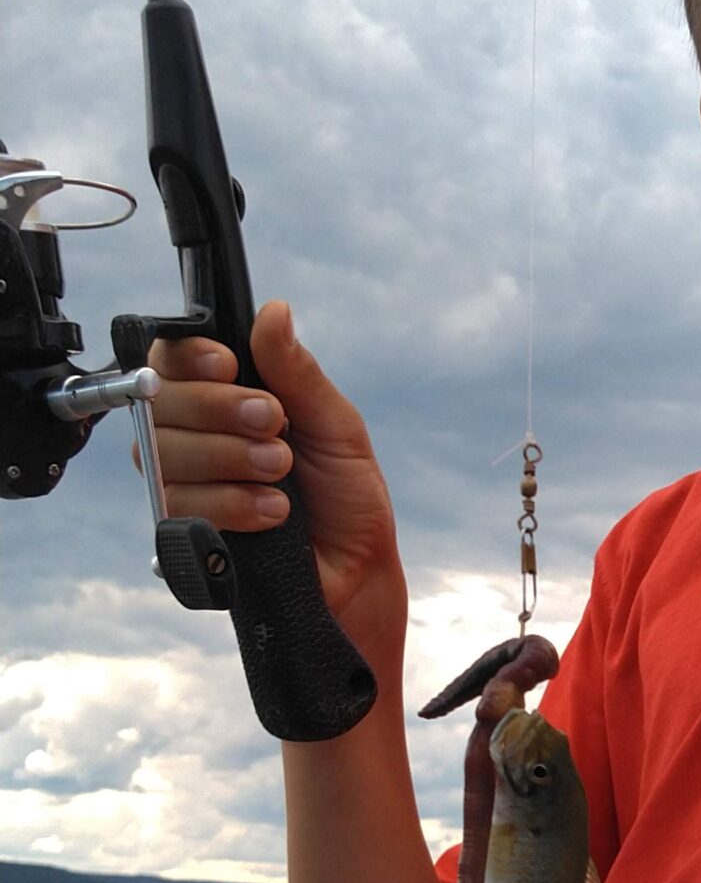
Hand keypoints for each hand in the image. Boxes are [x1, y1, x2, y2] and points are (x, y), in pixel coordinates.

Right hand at [144, 300, 404, 645]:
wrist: (358, 571)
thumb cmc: (348, 498)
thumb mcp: (334, 425)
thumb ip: (296, 372)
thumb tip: (273, 312)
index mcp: (227, 401)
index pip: (171, 360)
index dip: (189, 357)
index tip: (229, 364)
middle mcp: (196, 439)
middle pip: (159, 403)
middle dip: (220, 411)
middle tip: (275, 427)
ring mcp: (186, 485)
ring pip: (164, 455)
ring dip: (230, 460)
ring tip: (282, 474)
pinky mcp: (185, 532)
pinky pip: (177, 507)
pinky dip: (231, 505)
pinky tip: (272, 514)